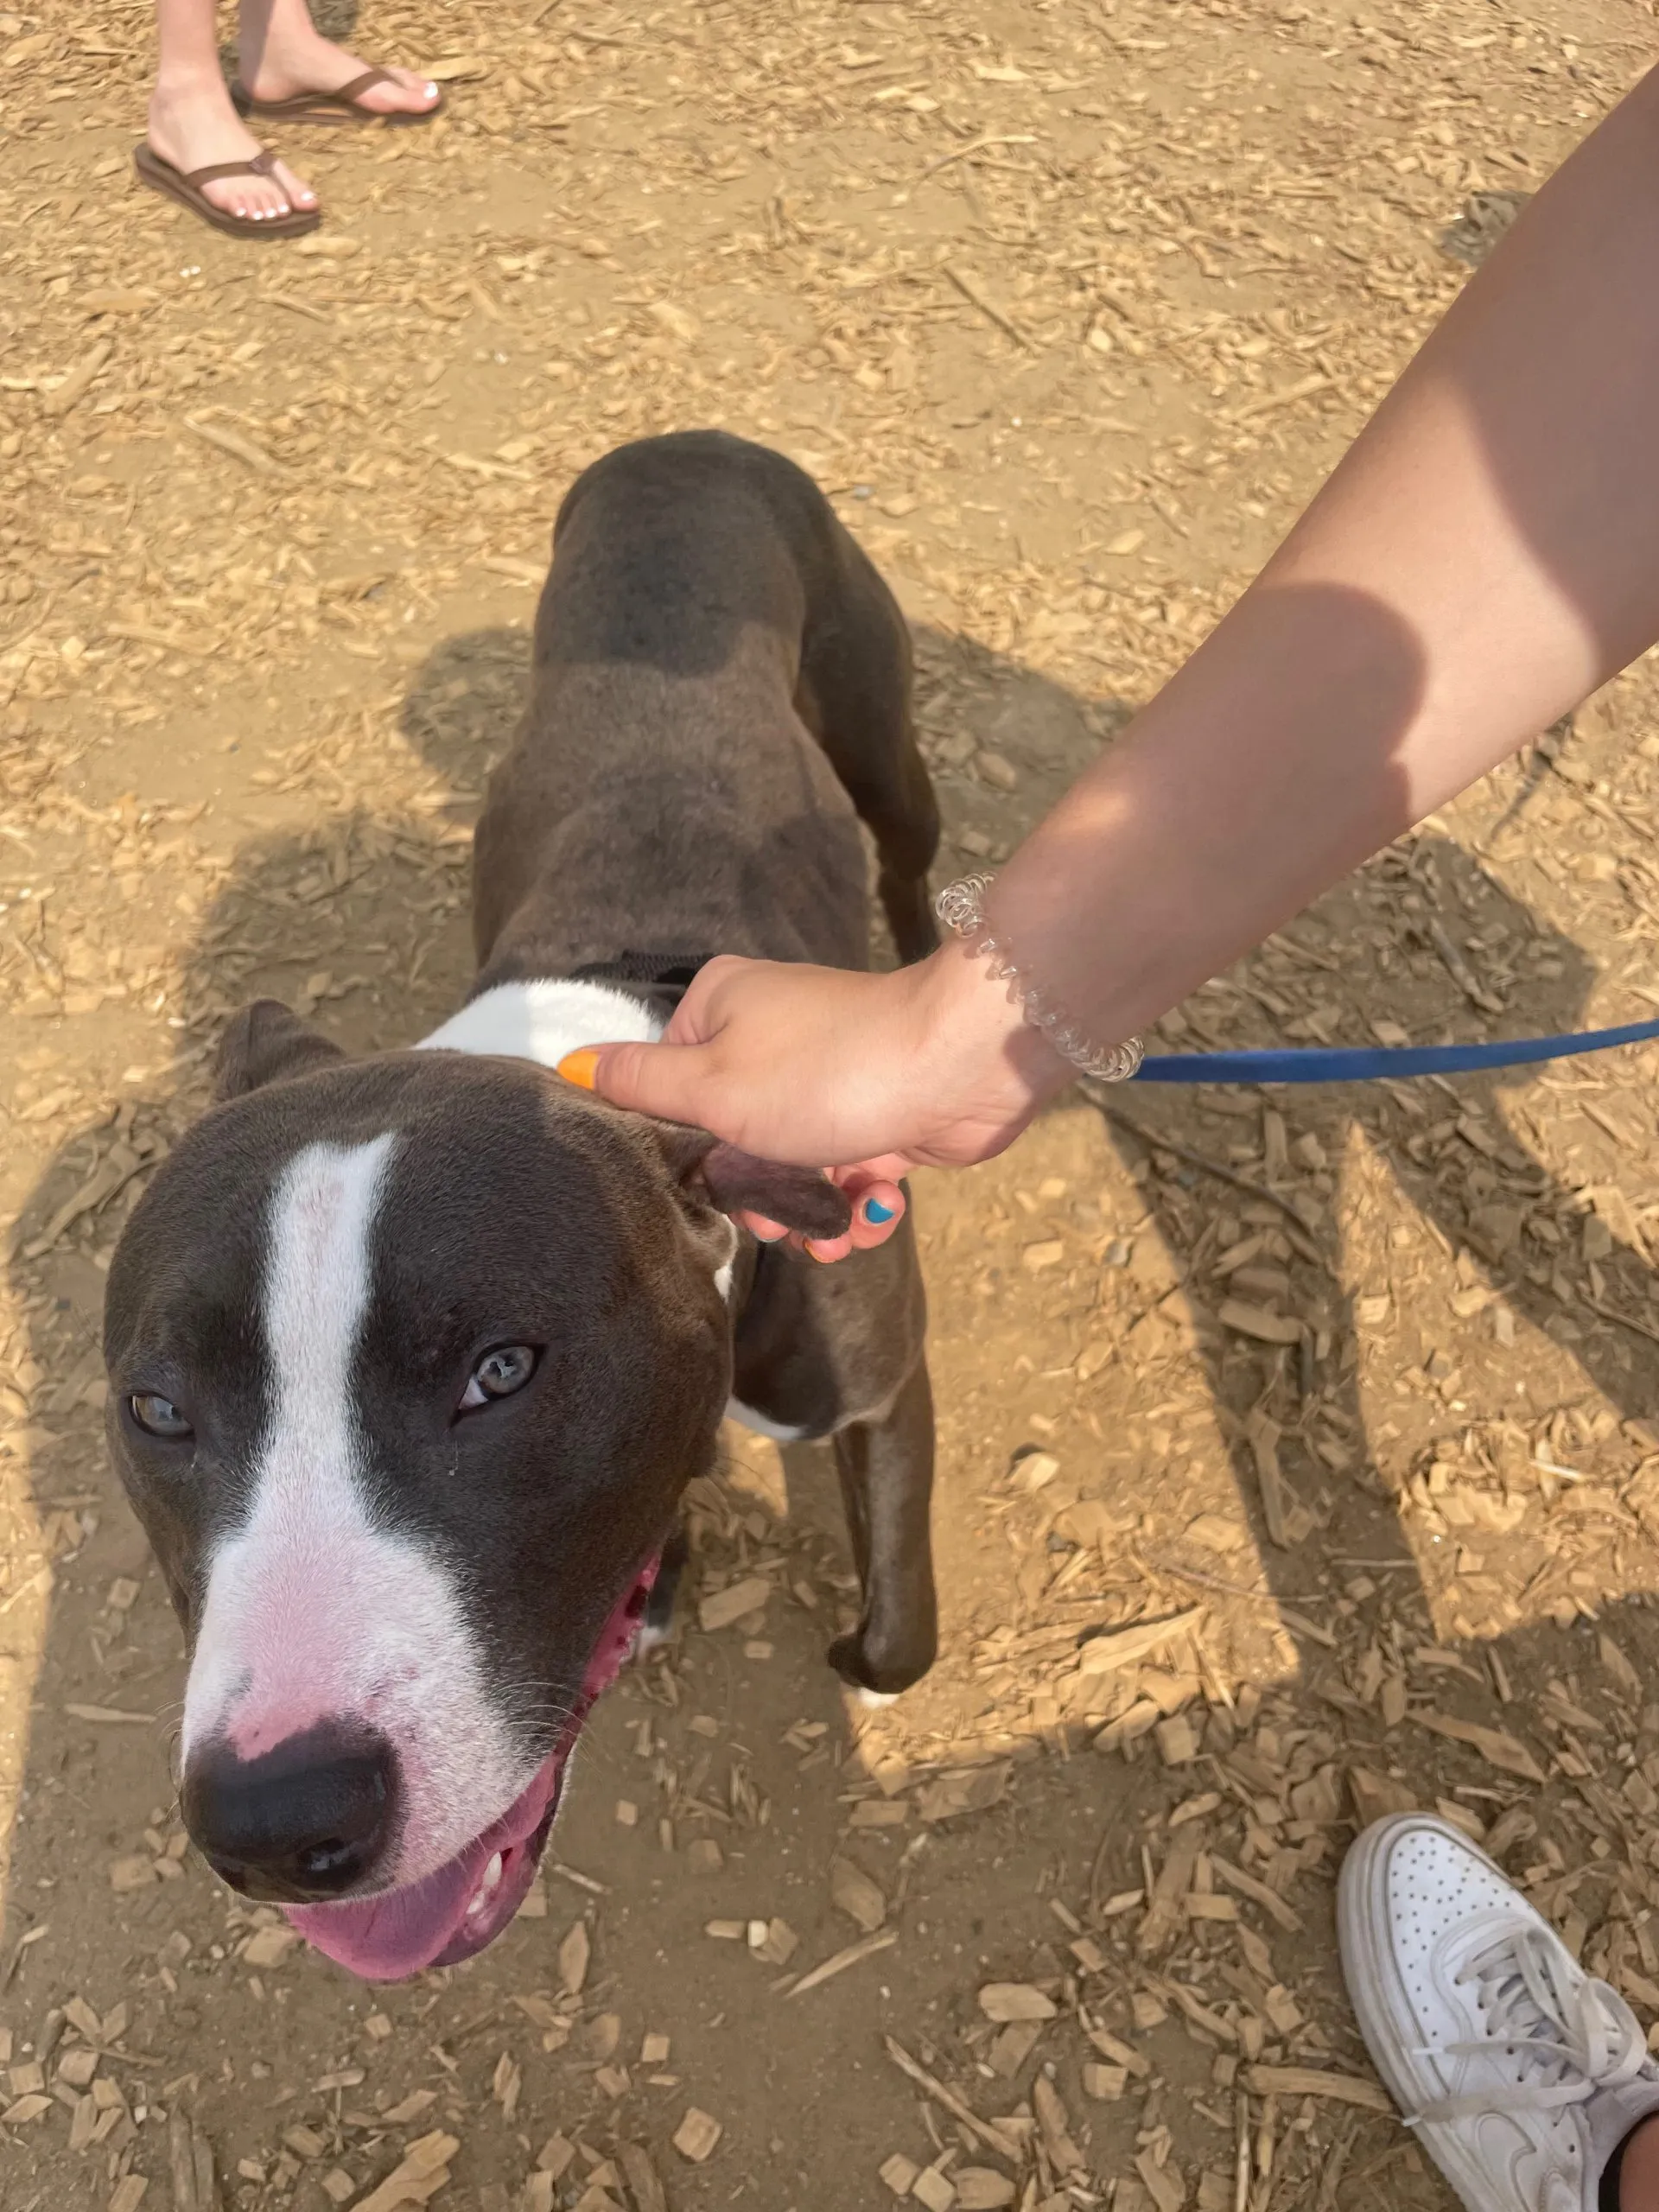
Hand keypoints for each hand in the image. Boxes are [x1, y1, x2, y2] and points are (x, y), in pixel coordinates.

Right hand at [558, 944, 1071, 1258]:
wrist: (959, 1067)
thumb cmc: (828, 1071)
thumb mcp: (711, 1085)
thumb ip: (640, 1085)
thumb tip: (571, 1066)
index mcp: (721, 1009)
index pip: (667, 1085)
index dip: (684, 1141)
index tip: (708, 1173)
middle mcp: (772, 1035)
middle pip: (731, 1138)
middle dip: (758, 1194)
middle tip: (777, 1211)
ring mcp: (828, 1076)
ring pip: (793, 1167)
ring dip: (812, 1214)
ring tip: (833, 1230)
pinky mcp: (878, 1112)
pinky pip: (847, 1171)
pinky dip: (857, 1201)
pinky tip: (873, 1211)